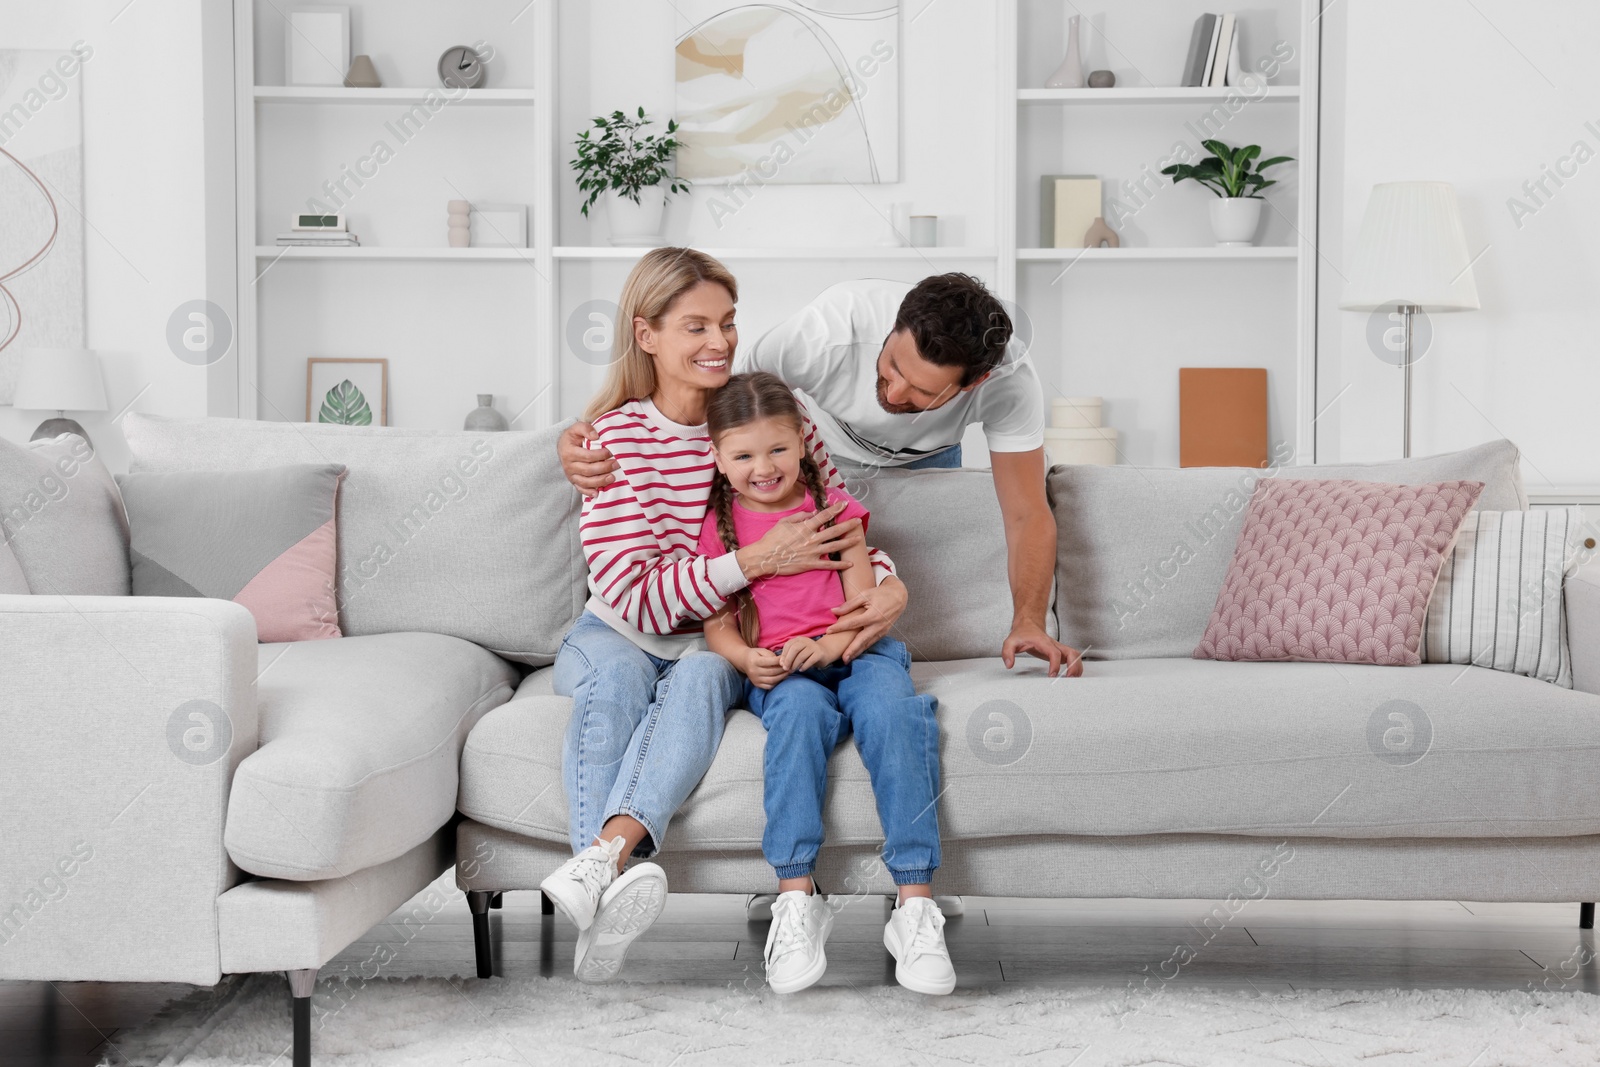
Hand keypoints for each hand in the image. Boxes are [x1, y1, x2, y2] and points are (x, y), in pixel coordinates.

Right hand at [558, 421, 618, 497]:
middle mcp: (568, 465)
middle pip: (588, 470)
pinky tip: (598, 493)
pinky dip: (589, 492)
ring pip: (586, 481)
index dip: (600, 455)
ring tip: (612, 478)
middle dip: (604, 468)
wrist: (564, 446)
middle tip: (617, 464)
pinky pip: (581, 489)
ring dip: (600, 481)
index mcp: (569, 452)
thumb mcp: (576, 427)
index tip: (611, 452)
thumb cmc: (573, 437)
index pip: (587, 456)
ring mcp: (571, 475)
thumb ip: (585, 428)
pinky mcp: (574, 481)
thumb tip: (596, 436)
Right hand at [736, 502, 862, 578]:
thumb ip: (800, 517)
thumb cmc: (772, 539)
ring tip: (858, 539)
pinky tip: (849, 564)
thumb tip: (813, 514)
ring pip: (834, 547)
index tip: (844, 504)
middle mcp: (811, 539)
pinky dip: (839, 565)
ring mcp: (812, 552)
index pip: (823, 516)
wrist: (765, 557)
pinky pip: (828, 565)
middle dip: (847, 525)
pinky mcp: (810, 564)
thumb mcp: (784, 522)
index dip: (835, 509)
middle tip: (858, 521)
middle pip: (834, 531)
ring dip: (848, 542)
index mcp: (805, 527)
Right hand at [743, 647, 787, 689]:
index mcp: (754, 661)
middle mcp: (754, 671)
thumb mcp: (761, 651)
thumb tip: (781, 661)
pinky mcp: (757, 684)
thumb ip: (770, 655)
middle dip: (783, 669)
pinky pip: (769, 686)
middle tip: (790, 667)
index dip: (779, 661)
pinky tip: (781, 678)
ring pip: (772, 680)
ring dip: (782, 677)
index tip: (786, 658)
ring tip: (788, 672)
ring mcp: (755, 679)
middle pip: (772, 672)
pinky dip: (777, 683)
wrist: (744, 661)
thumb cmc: (755, 654)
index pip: (769, 662)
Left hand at [779, 636, 833, 672]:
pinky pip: (810, 660)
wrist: (825, 653)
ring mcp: (814, 646)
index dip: (784, 655)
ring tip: (792, 670)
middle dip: (788, 660)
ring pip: (802, 655)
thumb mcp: (798, 652)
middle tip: (786, 669)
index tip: (782, 664)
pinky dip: (804, 666)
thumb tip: (781, 663)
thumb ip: (789, 656)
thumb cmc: (808, 654)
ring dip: (795, 665)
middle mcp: (806, 641)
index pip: (788, 645)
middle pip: (794, 649)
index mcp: (799, 639)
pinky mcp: (819, 653)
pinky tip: (801, 670)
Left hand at [825, 576, 907, 662]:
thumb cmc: (880, 594)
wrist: (898, 596)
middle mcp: (878, 625)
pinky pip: (872, 642)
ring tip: (847, 659)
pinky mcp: (884, 632)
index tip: (828, 631)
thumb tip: (834, 611)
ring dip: (857, 652)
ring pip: (868, 644)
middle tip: (842, 659)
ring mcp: (882, 630)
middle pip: (862, 640)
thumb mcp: (865, 595)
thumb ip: (849, 604)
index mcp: (872, 615)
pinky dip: (864, 648)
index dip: (840, 627)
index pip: (853, 623)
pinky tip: (856, 652)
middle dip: (852, 650)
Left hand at [1001, 620, 1083, 678]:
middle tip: (1068, 678)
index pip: (1054, 653)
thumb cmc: (1021, 634)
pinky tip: (1071, 675)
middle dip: (1073, 666)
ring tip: (1072, 679)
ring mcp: (1059, 648)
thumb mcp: (1010, 642)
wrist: (1028, 626)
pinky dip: (1076, 666)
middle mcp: (1054, 644)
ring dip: (1077, 667)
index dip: (1055, 664)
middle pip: (1072, 652)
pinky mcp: (1060, 652)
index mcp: (1043, 642)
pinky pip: (1073, 658)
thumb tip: (1009, 665)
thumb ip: (1007, 653)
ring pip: (1075, 655)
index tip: (1052, 675)